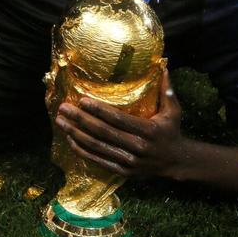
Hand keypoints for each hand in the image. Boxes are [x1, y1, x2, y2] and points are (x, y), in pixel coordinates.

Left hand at [53, 70, 187, 179]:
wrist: (176, 162)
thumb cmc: (171, 131)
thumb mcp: (174, 111)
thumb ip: (167, 89)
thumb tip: (163, 65)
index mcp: (148, 130)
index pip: (118, 119)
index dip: (99, 110)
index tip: (82, 100)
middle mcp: (138, 147)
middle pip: (103, 132)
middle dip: (80, 120)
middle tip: (63, 108)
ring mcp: (129, 161)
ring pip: (97, 146)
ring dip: (76, 134)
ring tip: (61, 122)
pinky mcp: (123, 171)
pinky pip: (97, 160)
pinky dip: (82, 150)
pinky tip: (70, 139)